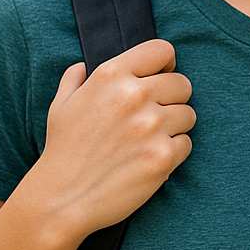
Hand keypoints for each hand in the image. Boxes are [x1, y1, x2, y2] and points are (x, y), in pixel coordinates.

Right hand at [28, 38, 194, 240]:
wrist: (62, 198)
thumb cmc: (62, 151)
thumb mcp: (61, 105)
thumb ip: (75, 79)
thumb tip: (82, 66)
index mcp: (111, 75)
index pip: (162, 50)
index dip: (165, 64)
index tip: (161, 77)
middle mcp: (134, 95)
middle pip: (182, 83)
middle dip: (172, 99)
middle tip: (155, 116)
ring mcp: (151, 126)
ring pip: (188, 114)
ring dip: (175, 126)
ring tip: (151, 139)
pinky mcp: (163, 156)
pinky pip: (186, 143)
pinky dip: (173, 151)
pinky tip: (151, 158)